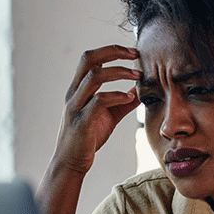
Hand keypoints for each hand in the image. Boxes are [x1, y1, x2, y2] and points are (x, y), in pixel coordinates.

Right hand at [50, 45, 141, 176]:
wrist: (72, 162)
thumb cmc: (89, 137)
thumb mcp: (109, 115)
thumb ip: (123, 101)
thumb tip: (141, 90)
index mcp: (79, 88)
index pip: (91, 59)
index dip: (111, 51)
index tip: (133, 52)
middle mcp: (74, 93)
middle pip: (88, 59)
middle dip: (113, 52)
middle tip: (135, 54)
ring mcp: (76, 106)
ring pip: (93, 77)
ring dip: (118, 72)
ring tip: (137, 76)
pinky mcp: (82, 121)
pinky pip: (98, 102)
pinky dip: (116, 96)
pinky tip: (129, 98)